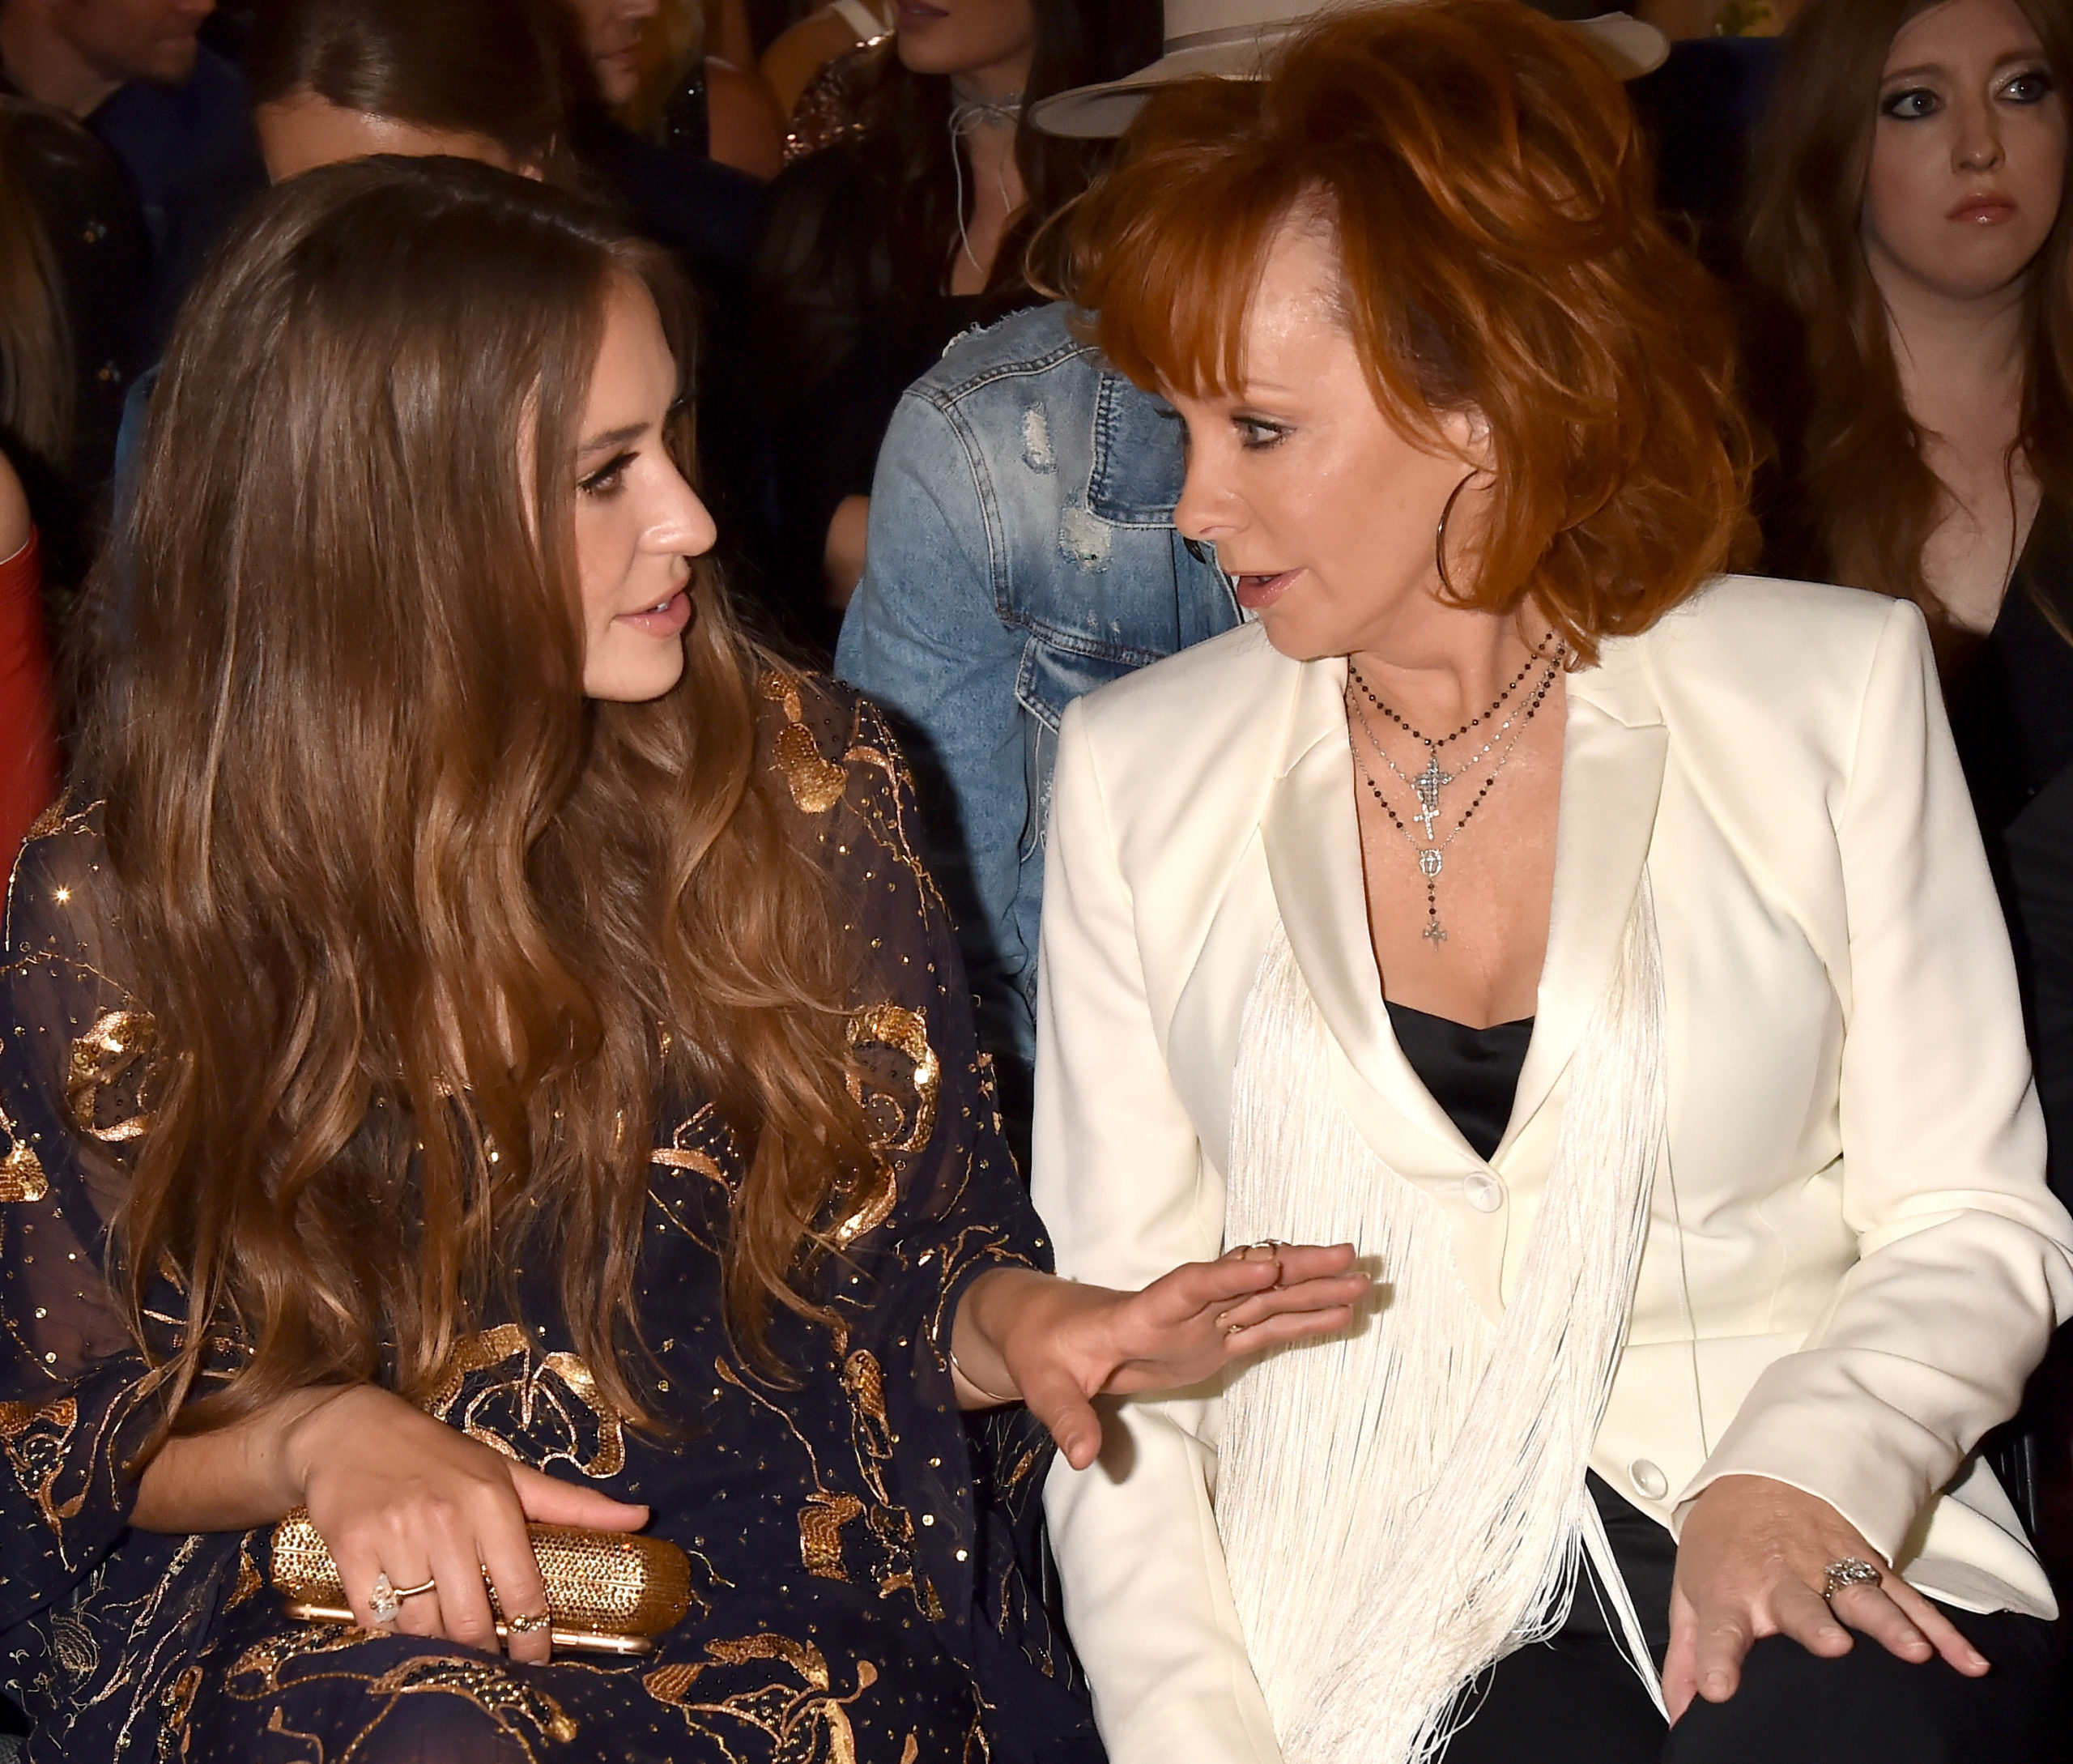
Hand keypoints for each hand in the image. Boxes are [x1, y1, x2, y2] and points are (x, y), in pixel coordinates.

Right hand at [284, 1385, 649, 1663]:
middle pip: (469, 1618)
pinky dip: (388, 1630)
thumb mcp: (507, 1472)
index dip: (532, 1634)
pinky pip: (373, 1617)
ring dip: (434, 1639)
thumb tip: (642, 1515)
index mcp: (492, 1499)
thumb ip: (572, 1503)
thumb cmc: (439, 1455)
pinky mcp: (351, 1548)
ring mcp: (395, 1534)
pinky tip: (399, 1619)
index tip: (536, 1658)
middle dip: (482, 1647)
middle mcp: (446, 1517)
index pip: (522, 1586)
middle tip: (487, 1650)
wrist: (349, 1430)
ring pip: (421, 1623)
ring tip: (442, 1628)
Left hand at [954, 1245, 1368, 1469]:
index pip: (1187, 1287)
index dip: (1225, 1276)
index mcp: (1141, 1314)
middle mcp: (1180, 1311)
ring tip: (1363, 1280)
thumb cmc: (1042, 1348)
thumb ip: (1065, 1416)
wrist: (1044, 1327)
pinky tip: (1339, 1314)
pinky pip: (1262, 1328)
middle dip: (1293, 1270)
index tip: (1265, 1266)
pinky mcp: (1211, 1341)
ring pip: (1263, 1301)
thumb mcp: (1042, 1382)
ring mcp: (1200, 1324)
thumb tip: (1083, 1456)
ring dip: (1311, 1290)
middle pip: (1243, 1283)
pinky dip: (1301, 1321)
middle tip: (1347, 1256)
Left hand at [1663, 1473, 1987, 1720]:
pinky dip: (1942, 1631)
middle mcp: (1781, 1582)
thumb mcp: (1689, 1588)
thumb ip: (1686, 1655)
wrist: (1761, 1475)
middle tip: (1832, 1646)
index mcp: (1730, 1592)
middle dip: (1815, 1627)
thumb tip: (1679, 1713)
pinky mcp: (1869, 1567)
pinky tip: (1967, 1661)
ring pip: (1863, 1599)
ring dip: (1890, 1625)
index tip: (1718, 1689)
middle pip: (1798, 1606)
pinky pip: (1910, 1602)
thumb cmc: (1723, 1542)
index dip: (1716, 1659)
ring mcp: (1830, 1572)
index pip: (1718, 1630)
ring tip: (1914, 1652)